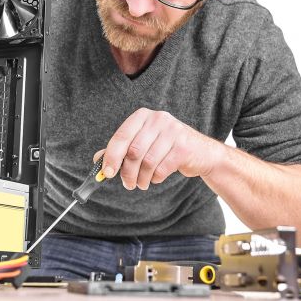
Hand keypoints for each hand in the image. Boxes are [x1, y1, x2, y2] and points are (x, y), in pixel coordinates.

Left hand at [94, 108, 222, 190]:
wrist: (201, 152)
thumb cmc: (166, 148)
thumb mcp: (143, 143)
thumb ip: (121, 150)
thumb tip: (98, 160)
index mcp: (143, 116)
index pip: (121, 136)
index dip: (112, 156)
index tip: (107, 173)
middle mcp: (158, 119)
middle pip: (134, 151)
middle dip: (128, 172)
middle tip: (128, 184)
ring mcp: (173, 131)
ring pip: (148, 162)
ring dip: (142, 178)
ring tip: (142, 183)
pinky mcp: (184, 146)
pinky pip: (162, 168)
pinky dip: (156, 177)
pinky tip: (157, 177)